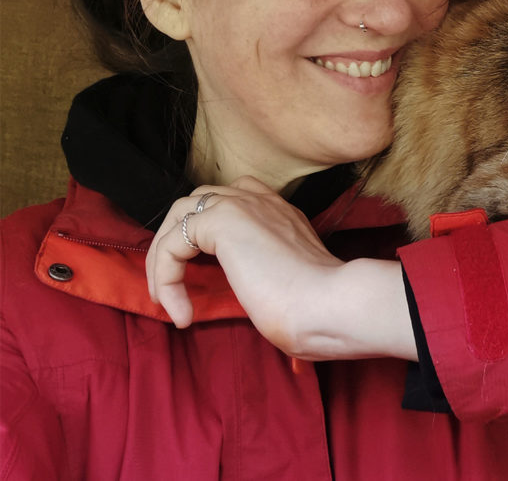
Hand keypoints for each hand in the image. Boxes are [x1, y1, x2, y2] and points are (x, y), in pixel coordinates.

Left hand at [145, 176, 415, 360]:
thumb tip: (271, 319)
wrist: (330, 304)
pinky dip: (166, 278)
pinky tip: (180, 311)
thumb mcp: (289, 288)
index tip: (200, 280)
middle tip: (171, 285)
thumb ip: (272, 282)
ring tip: (165, 297)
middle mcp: (261, 201)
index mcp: (281, 214)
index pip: (233, 201)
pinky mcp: (223, 221)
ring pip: (179, 215)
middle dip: (177, 239)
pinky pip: (172, 245)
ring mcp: (242, 205)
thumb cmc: (320, 310)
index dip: (206, 235)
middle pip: (199, 201)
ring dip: (163, 256)